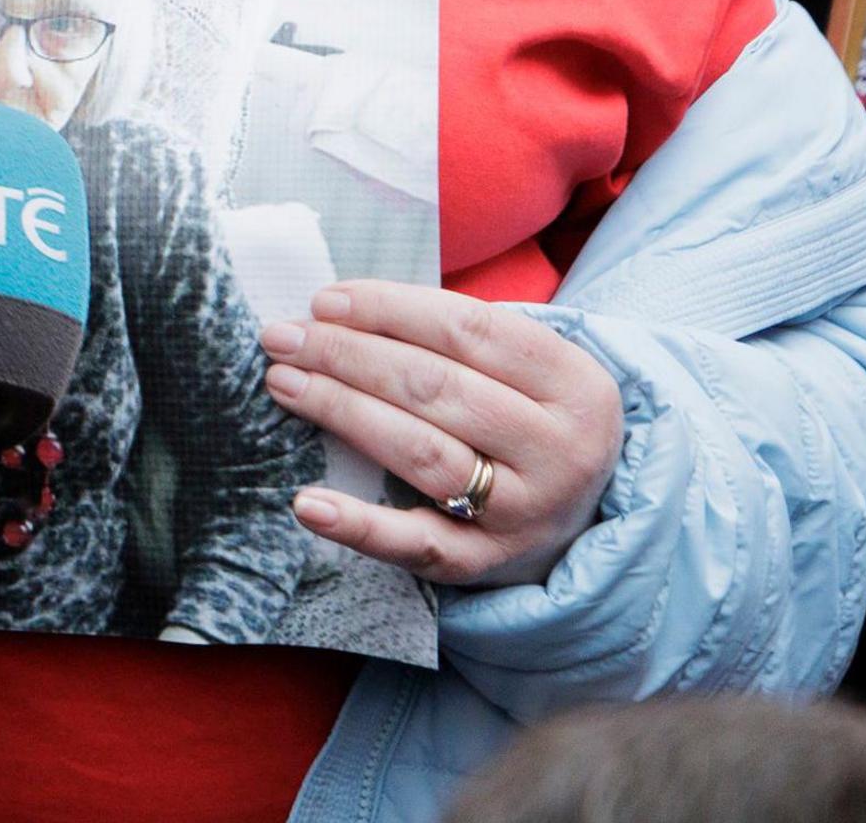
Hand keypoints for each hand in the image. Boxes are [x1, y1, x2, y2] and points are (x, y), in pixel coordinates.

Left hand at [261, 280, 624, 589]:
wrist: (581, 518)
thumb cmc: (526, 418)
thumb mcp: (524, 370)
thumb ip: (452, 337)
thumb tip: (336, 312)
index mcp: (576, 385)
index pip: (469, 329)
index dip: (388, 309)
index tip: (323, 302)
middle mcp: (560, 450)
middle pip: (437, 388)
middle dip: (348, 356)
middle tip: (284, 339)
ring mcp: (525, 512)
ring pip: (422, 453)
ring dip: (341, 412)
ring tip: (283, 384)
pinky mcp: (485, 563)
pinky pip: (415, 545)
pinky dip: (358, 526)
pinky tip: (306, 503)